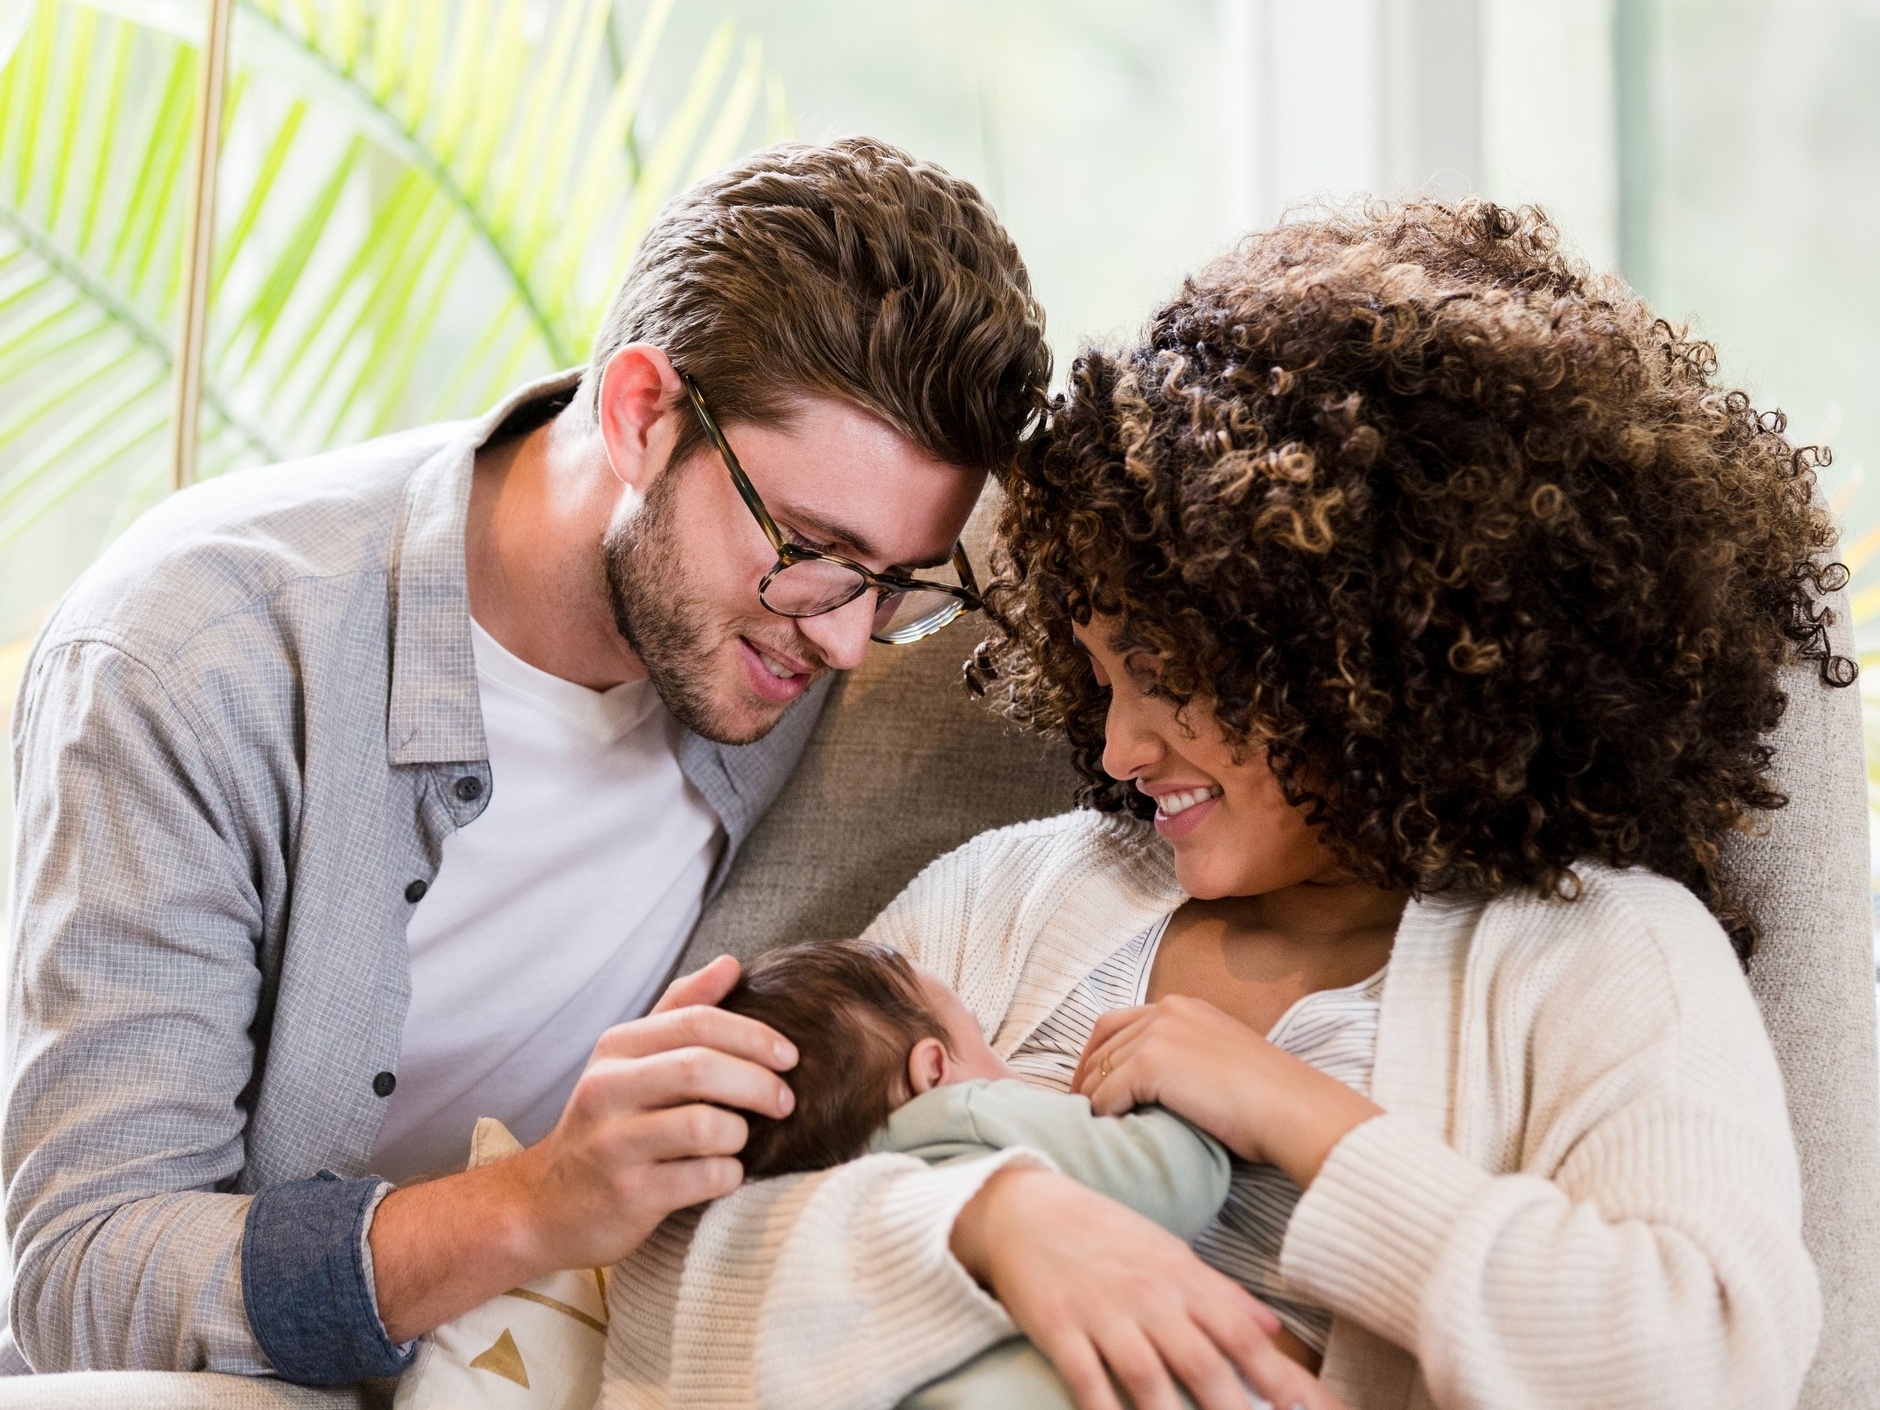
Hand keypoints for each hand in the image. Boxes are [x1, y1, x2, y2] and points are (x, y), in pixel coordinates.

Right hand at [369, 955, 795, 1341]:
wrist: (545, 1206)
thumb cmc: (608, 1125)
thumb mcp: (630, 1060)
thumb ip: (681, 1010)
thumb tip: (731, 963)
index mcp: (616, 1048)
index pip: (697, 1021)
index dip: (754, 1035)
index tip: (789, 1056)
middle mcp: (607, 1089)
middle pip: (702, 1068)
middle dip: (758, 1082)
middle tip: (785, 1100)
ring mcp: (613, 1144)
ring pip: (706, 1126)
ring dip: (741, 1133)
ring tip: (741, 1140)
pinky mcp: (627, 1195)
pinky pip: (703, 1177)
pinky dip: (729, 1174)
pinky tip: (725, 1174)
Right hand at [951, 1167, 1342, 1409]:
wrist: (1024, 1206)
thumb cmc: (1103, 1233)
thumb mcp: (1169, 1253)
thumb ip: (1221, 1293)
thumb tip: (1272, 1326)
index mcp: (1182, 1278)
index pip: (1244, 1337)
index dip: (1283, 1381)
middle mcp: (1149, 1297)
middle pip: (1205, 1366)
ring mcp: (1102, 1314)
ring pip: (1148, 1380)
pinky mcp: (1057, 1328)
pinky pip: (1086, 1381)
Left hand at [1072, 995, 1380, 1189]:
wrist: (1294, 1109)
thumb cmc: (1269, 1099)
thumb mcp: (1221, 1060)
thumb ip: (1184, 1058)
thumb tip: (1149, 1086)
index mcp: (1183, 1007)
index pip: (1115, 1024)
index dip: (1095, 1056)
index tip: (1089, 1087)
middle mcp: (1166, 1011)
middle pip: (1101, 1045)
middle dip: (1086, 1079)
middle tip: (1081, 1113)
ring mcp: (1158, 1034)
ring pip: (1099, 1071)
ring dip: (1093, 1101)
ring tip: (1094, 1130)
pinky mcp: (1152, 1063)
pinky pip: (1106, 1094)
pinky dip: (1104, 1115)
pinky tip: (1113, 1134)